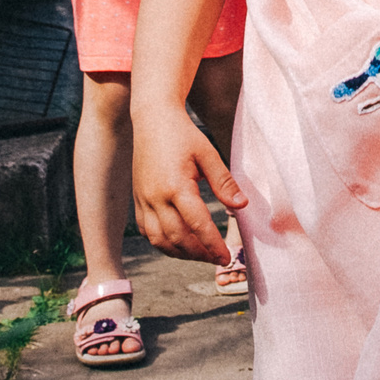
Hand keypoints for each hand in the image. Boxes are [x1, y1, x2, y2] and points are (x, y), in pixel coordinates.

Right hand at [132, 109, 244, 263]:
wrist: (152, 119)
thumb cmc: (182, 134)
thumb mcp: (208, 153)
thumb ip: (224, 182)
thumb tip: (241, 205)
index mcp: (175, 185)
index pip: (197, 224)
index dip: (213, 245)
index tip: (226, 257)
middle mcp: (155, 197)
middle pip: (177, 238)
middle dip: (199, 254)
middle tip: (218, 259)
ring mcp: (143, 200)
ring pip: (159, 240)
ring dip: (181, 253)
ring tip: (201, 255)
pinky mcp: (138, 200)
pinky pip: (147, 232)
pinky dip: (163, 243)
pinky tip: (178, 243)